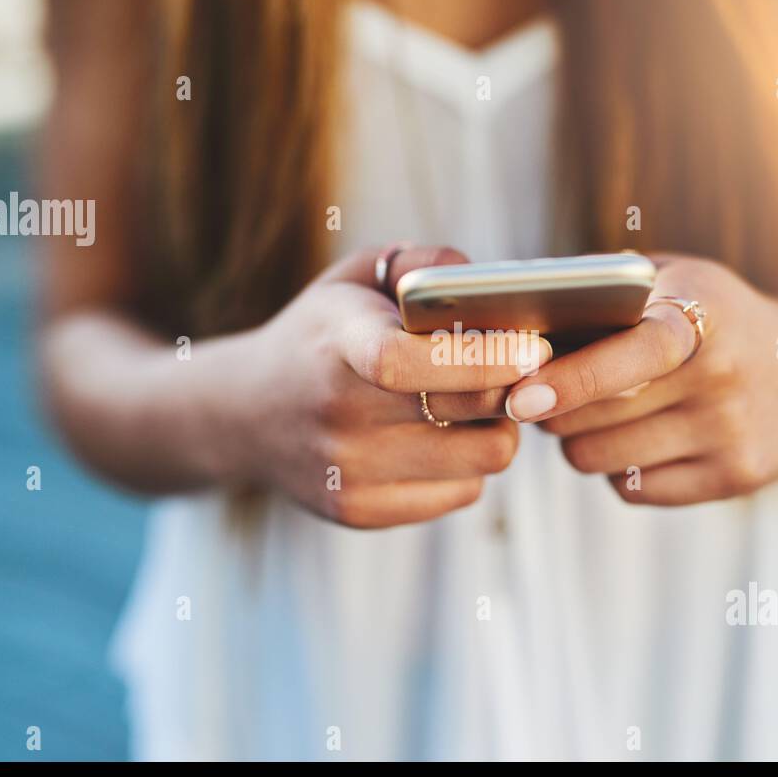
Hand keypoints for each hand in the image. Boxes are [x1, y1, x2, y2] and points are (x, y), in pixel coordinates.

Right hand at [207, 245, 550, 527]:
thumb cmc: (323, 334)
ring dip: (498, 429)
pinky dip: (470, 467)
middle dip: (515, 388)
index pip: (405, 360)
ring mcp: (346, 469)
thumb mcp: (356, 278)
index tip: (534, 348)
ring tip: (481, 405)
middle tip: (527, 368)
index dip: (479, 358)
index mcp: (337, 343)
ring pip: (481, 460)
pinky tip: (445, 440)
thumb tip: (483, 283)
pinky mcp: (357, 512)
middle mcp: (337, 412)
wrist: (244, 414)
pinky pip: (461, 494)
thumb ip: (421, 264)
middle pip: (467, 413)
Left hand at [502, 256, 777, 505]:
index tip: (522, 396)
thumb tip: (517, 326)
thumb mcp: (678, 279)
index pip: (629, 354)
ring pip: (603, 458)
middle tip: (539, 398)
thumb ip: (609, 291)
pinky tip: (637, 441)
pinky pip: (633, 489)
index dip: (570, 378)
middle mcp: (722, 374)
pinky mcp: (736, 478)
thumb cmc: (717, 317)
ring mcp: (731, 432)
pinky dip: (618, 470)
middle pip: (596, 417)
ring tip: (590, 416)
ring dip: (578, 443)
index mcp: (702, 314)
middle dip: (552, 411)